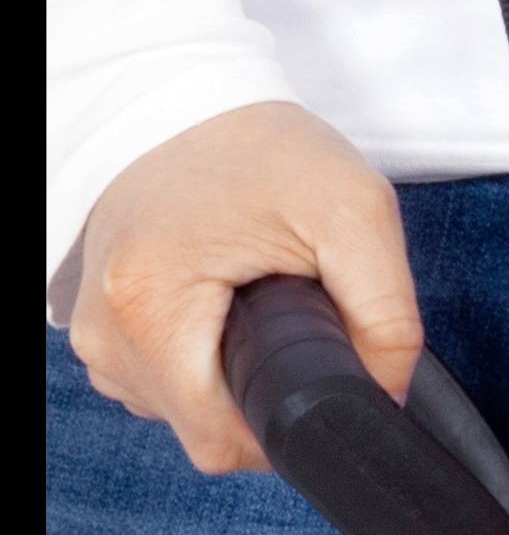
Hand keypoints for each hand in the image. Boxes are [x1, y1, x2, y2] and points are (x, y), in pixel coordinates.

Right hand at [68, 102, 421, 473]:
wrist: (186, 94)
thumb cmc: (264, 147)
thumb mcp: (356, 213)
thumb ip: (387, 318)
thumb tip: (387, 397)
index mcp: (150, 307)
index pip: (224, 440)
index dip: (289, 428)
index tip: (321, 377)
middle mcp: (105, 329)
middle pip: (207, 428)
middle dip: (268, 393)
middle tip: (297, 317)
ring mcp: (94, 328)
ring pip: (185, 409)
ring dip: (237, 376)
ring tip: (261, 301)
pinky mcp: (101, 321)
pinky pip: (165, 379)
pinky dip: (208, 357)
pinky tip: (229, 307)